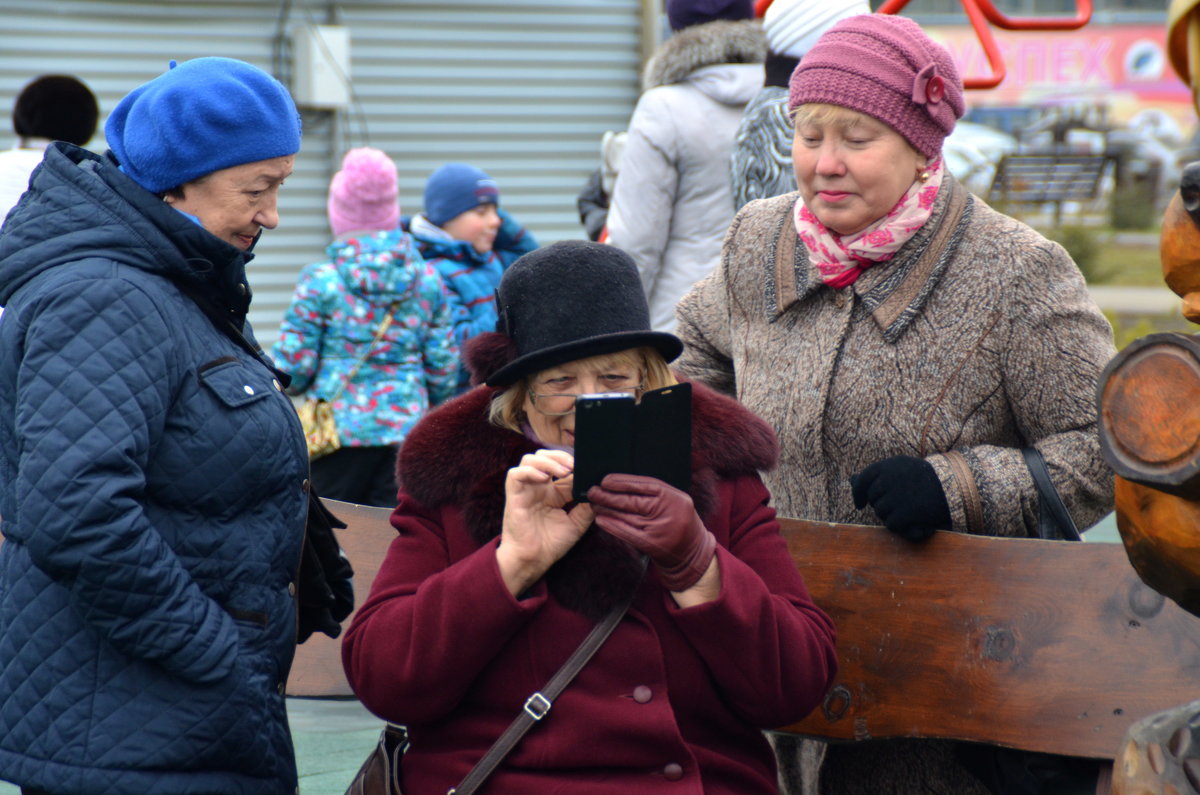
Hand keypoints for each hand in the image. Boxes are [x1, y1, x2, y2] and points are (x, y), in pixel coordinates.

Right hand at [498, 450, 593, 594]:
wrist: (534, 560)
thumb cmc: (552, 544)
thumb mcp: (577, 523)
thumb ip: (586, 506)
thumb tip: (598, 490)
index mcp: (553, 492)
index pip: (561, 467)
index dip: (573, 463)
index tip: (586, 465)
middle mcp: (539, 487)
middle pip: (544, 456)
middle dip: (560, 456)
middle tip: (574, 465)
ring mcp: (526, 490)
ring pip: (529, 460)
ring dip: (547, 460)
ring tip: (562, 471)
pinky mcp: (514, 496)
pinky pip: (515, 474)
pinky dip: (529, 471)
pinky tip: (544, 479)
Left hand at [588, 474, 715, 591]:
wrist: (691, 553)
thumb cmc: (678, 521)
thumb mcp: (675, 501)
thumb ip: (655, 492)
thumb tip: (622, 482)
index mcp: (674, 497)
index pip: (645, 485)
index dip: (623, 481)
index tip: (606, 480)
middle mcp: (667, 512)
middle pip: (633, 501)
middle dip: (609, 495)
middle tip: (593, 491)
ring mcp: (658, 530)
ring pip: (627, 516)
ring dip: (607, 509)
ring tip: (594, 503)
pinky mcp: (650, 545)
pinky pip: (627, 533)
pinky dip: (612, 525)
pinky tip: (600, 519)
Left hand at [850, 455, 950, 540]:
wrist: (955, 489)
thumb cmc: (926, 479)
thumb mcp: (901, 469)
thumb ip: (876, 474)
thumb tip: (850, 479)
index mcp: (889, 465)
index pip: (863, 479)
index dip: (858, 493)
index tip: (859, 503)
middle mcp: (889, 479)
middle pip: (872, 498)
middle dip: (881, 504)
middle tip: (899, 505)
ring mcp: (896, 496)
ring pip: (880, 512)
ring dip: (891, 514)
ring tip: (909, 509)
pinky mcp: (905, 513)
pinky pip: (891, 524)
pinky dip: (900, 525)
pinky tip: (912, 520)